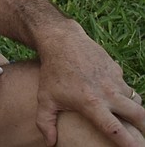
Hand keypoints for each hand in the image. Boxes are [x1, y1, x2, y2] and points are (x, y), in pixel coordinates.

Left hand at [35, 26, 144, 146]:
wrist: (61, 41)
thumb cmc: (52, 72)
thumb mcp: (45, 98)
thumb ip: (45, 122)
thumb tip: (49, 143)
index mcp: (92, 103)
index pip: (115, 129)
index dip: (129, 143)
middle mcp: (108, 92)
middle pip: (138, 116)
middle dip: (143, 128)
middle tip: (142, 137)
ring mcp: (115, 79)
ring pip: (135, 100)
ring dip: (135, 111)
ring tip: (130, 119)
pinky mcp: (117, 69)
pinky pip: (126, 87)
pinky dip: (125, 95)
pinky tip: (114, 96)